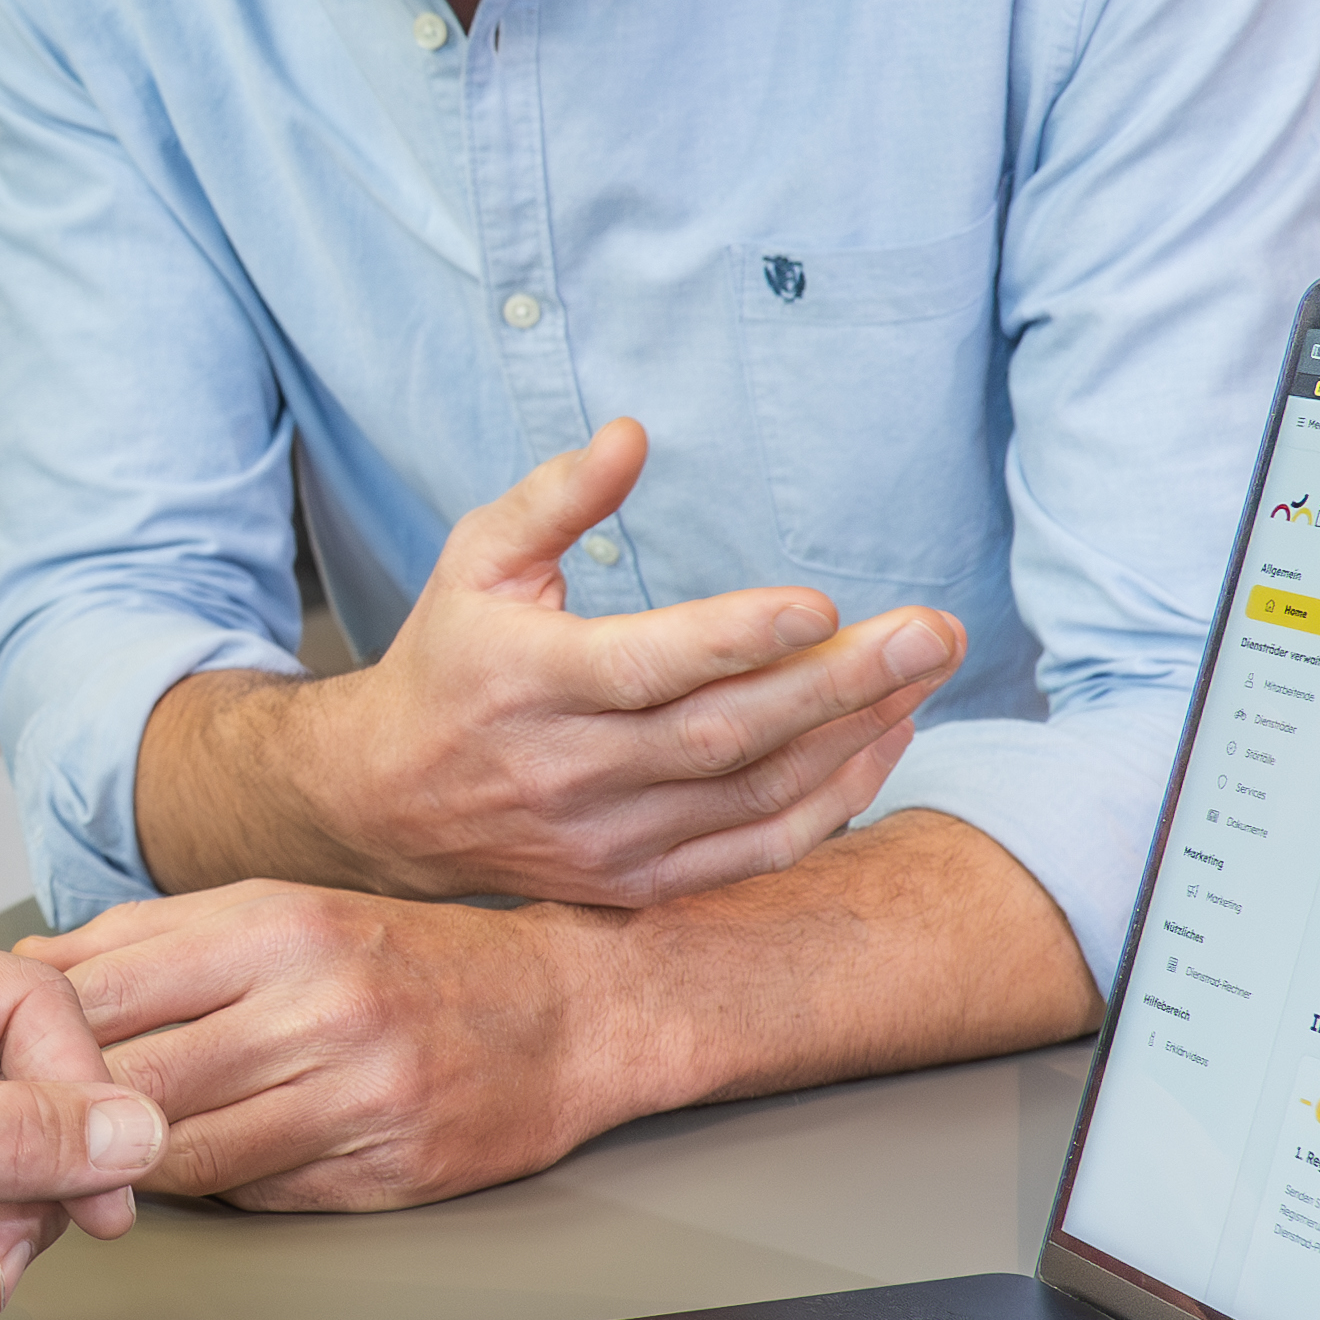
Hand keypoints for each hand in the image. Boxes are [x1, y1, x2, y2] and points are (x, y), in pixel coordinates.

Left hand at [40, 880, 620, 1208]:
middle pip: (133, 1082)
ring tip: (86, 1157)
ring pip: (181, 1155)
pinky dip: (208, 1186)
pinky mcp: (383, 1174)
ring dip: (120, 1165)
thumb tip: (25, 965)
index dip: (31, 1037)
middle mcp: (317, 1008)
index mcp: (276, 927)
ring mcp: (356, 1098)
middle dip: (61, 1113)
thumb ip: (149, 939)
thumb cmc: (408, 957)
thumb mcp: (277, 908)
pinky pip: (252, 1195)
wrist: (568, 1011)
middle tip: (13, 1128)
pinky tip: (187, 1170)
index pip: (107, 993)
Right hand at [139, 422, 947, 908]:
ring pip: (754, 795)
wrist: (386, 807)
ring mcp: (606, 840)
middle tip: (933, 632)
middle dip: (839, 683)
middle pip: (725, 733)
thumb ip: (556, 497)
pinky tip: (883, 740)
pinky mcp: (636, 886)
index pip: (644, 665)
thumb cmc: (448, 663)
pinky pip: (755, 852)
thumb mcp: (476, 561)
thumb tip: (633, 434)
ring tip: (926, 672)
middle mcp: (569, 771)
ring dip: (853, 735)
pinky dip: (832, 801)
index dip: (734, 639)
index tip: (821, 602)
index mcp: (526, 681)